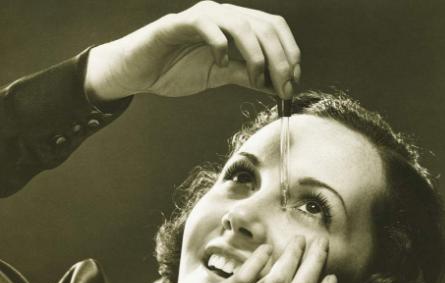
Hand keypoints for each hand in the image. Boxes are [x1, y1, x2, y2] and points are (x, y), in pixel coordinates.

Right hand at [85, 2, 300, 100]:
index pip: (274, 29)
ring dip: (256, 54)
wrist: (139, 71)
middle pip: (265, 25)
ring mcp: (202, 17)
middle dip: (281, 58)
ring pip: (242, 24)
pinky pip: (207, 26)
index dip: (289, 53)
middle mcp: (223, 16)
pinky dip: (220, 45)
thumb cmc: (175, 70)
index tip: (293, 83)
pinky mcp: (179, 24)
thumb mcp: (219, 77)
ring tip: (257, 78)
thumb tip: (274, 84)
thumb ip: (245, 76)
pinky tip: (220, 63)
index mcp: (235, 26)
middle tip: (284, 86)